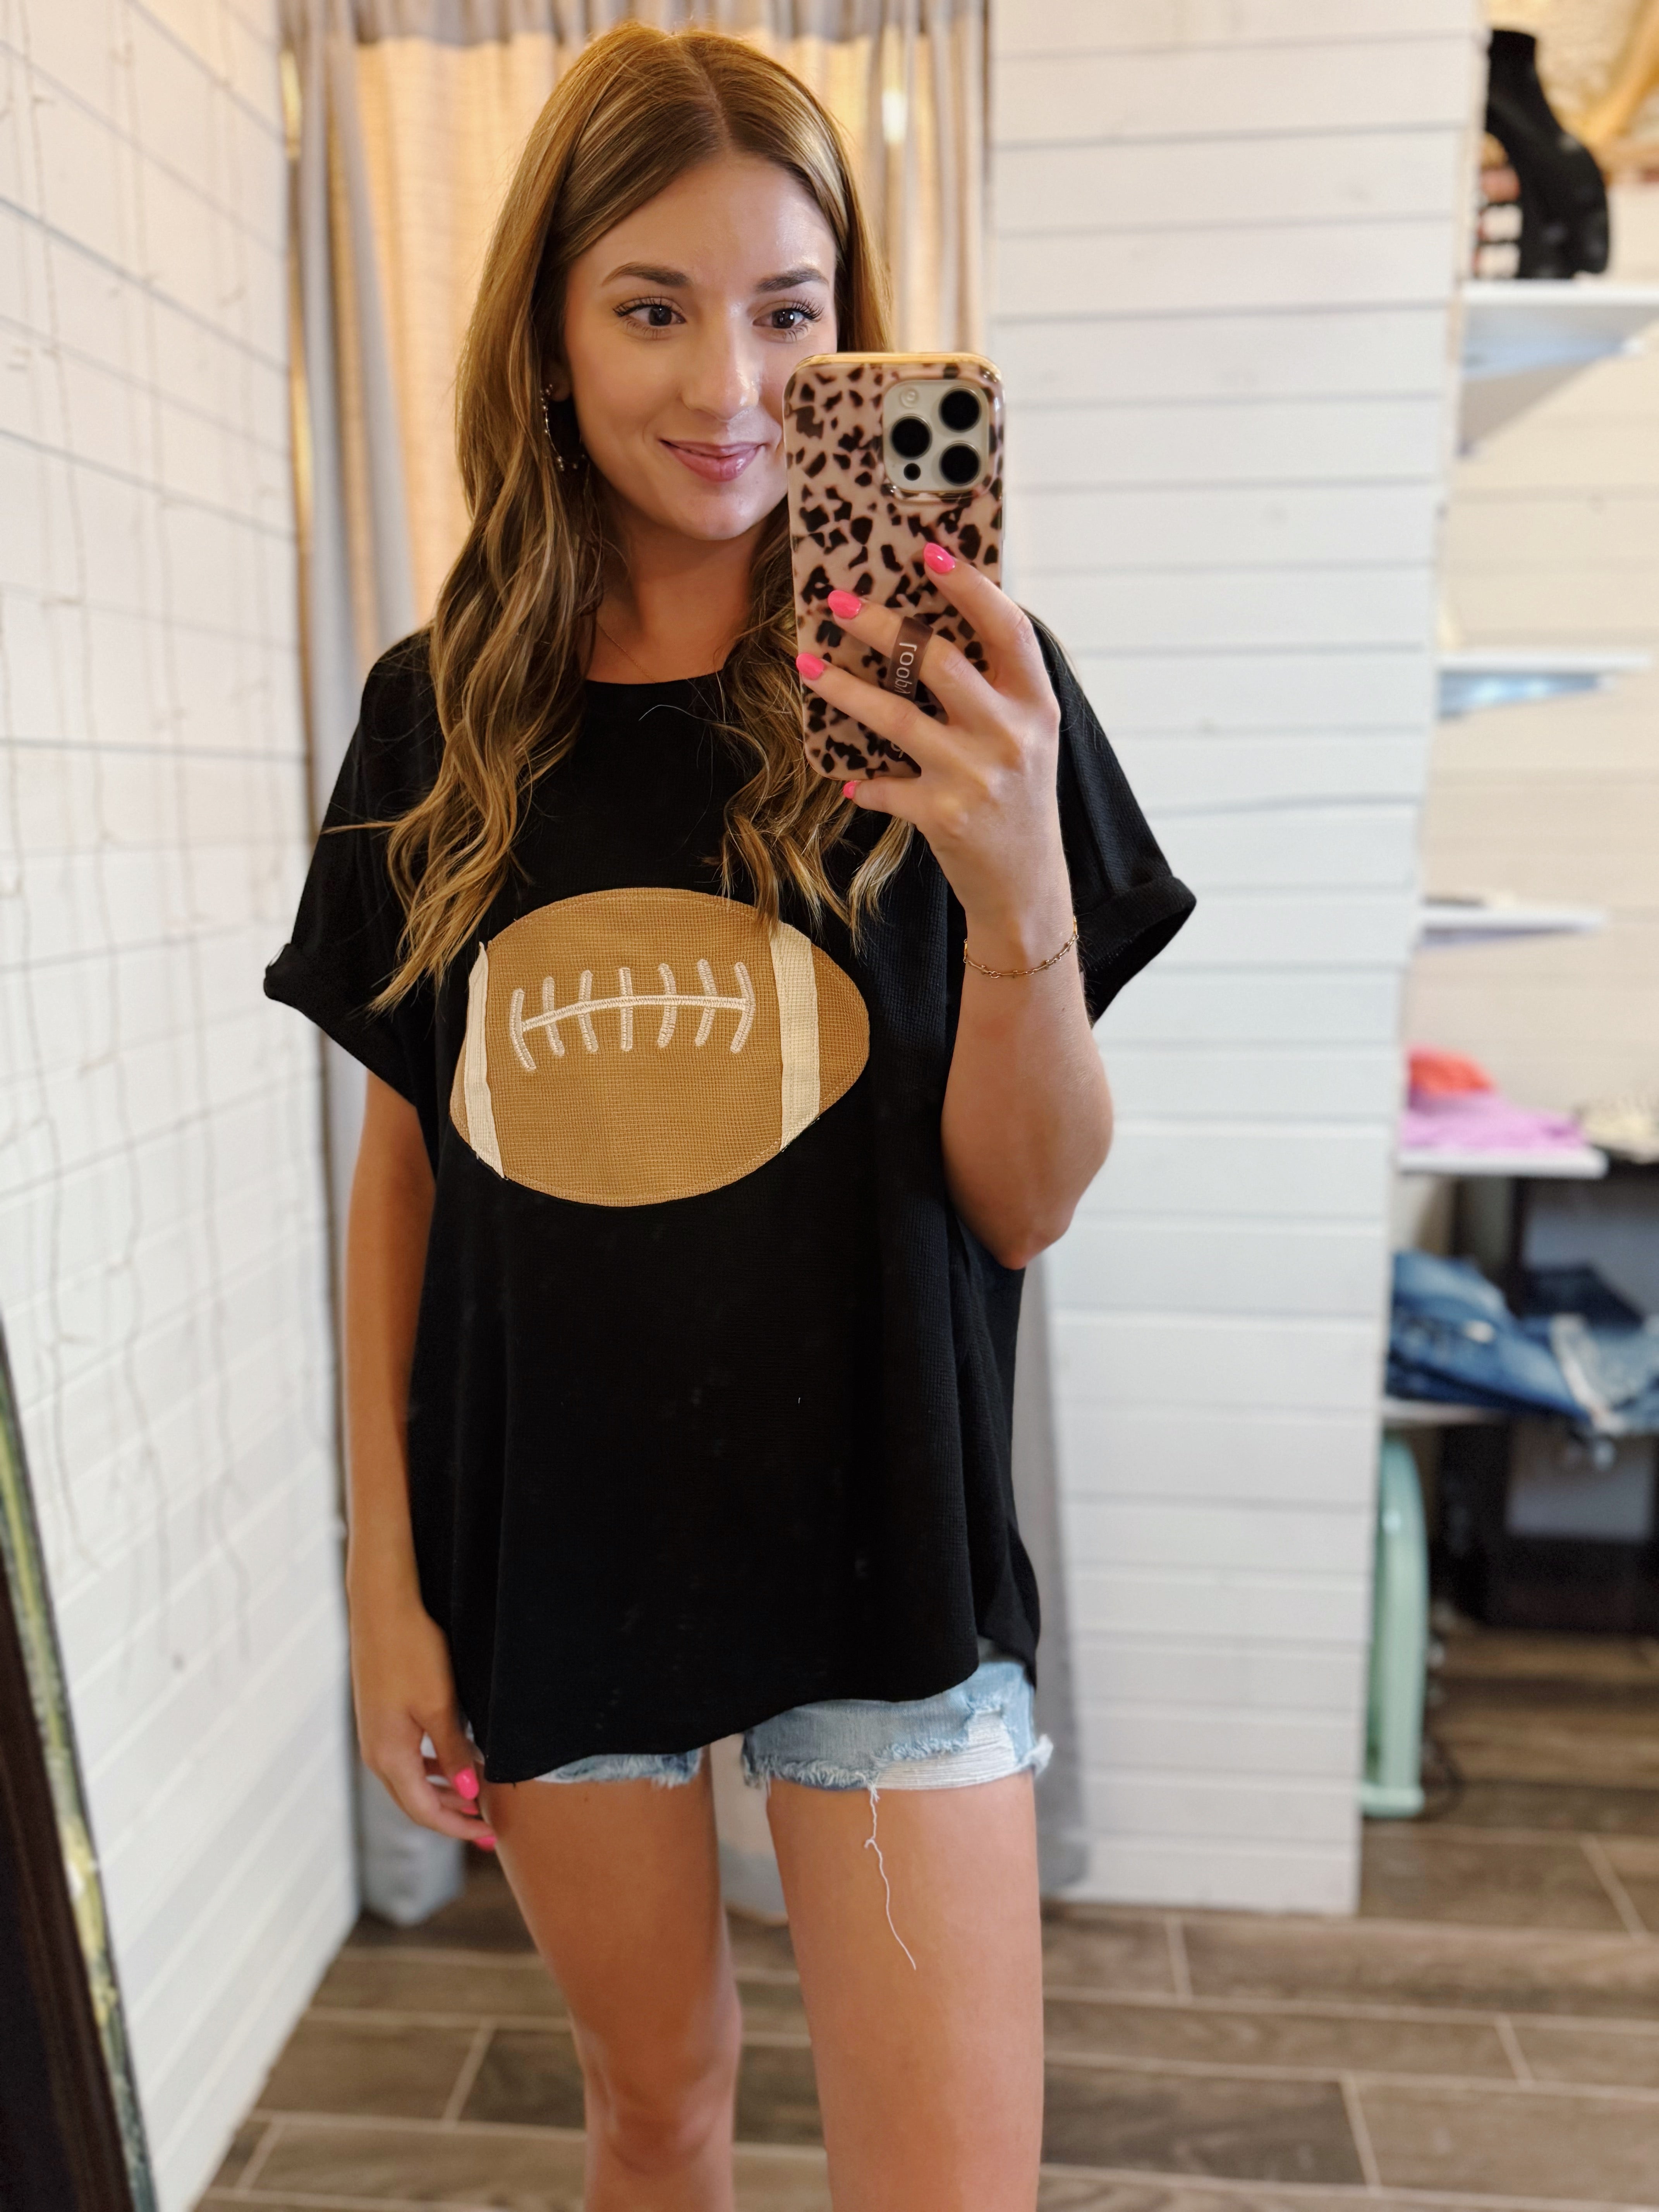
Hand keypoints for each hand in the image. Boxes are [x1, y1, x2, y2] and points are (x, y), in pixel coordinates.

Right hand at [349, 1586, 497, 1847]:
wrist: (382, 1607)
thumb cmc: (411, 1652)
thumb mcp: (439, 1705)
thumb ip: (453, 1752)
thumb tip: (469, 1793)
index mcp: (388, 1756)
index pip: (424, 1811)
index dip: (457, 1827)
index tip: (488, 1836)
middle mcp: (376, 1752)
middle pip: (414, 1801)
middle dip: (451, 1816)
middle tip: (487, 1826)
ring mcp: (375, 1735)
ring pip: (410, 1780)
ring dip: (442, 1792)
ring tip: (475, 1798)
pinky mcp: (380, 1717)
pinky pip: (406, 1758)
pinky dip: (431, 1768)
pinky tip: (453, 1762)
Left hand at [794, 544, 1071, 966]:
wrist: (1025, 884)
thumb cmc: (1018, 798)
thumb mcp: (1028, 735)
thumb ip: (995, 686)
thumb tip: (930, 628)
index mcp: (1037, 703)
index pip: (1007, 627)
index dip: (970, 586)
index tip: (929, 553)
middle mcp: (1011, 733)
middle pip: (938, 659)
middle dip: (879, 624)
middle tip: (836, 603)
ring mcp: (975, 774)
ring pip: (895, 715)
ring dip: (844, 687)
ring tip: (808, 664)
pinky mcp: (943, 814)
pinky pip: (884, 784)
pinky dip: (863, 780)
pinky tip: (849, 776)